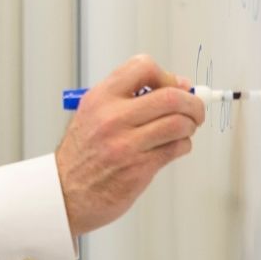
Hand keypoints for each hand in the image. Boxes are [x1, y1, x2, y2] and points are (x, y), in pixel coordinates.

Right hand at [54, 55, 204, 236]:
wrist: (65, 191)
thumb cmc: (82, 153)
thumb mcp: (94, 112)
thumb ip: (128, 96)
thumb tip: (177, 85)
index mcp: (101, 97)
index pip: (143, 68)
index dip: (167, 76)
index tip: (174, 86)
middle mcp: (113, 118)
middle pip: (170, 97)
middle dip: (192, 102)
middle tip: (195, 108)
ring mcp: (127, 144)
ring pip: (179, 123)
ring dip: (190, 125)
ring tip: (185, 128)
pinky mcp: (139, 169)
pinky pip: (176, 148)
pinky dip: (183, 145)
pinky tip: (174, 146)